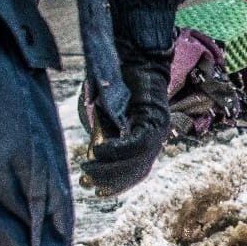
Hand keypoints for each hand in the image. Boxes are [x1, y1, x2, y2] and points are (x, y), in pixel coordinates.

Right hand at [79, 42, 173, 196]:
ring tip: (88, 168)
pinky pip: (138, 142)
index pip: (137, 170)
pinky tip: (99, 153)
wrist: (136, 54)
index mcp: (149, 137)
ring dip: (111, 168)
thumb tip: (94, 156)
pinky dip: (118, 150)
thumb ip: (105, 132)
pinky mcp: (155, 117)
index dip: (118, 184)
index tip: (98, 192)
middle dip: (111, 180)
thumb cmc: (119, 81)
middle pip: (138, 169)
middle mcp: (158, 135)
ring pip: (138, 159)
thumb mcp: (108, 112)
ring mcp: (159, 127)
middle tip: (87, 183)